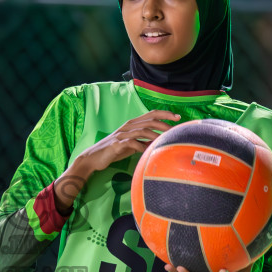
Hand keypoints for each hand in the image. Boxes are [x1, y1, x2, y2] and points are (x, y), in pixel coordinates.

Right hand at [55, 110, 179, 209]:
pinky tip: (149, 152)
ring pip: (143, 130)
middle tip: (177, 129)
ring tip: (166, 141)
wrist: (94, 157)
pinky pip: (133, 143)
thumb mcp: (131, 144)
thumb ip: (143, 140)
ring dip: (156, 135)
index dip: (165, 114)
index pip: (151, 114)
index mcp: (132, 123)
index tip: (178, 117)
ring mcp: (122, 134)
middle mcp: (128, 126)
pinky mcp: (117, 144)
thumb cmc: (114, 151)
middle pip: (150, 120)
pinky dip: (143, 147)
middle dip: (165, 123)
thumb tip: (159, 141)